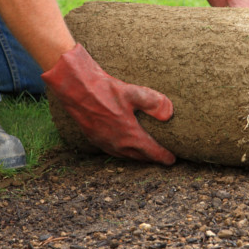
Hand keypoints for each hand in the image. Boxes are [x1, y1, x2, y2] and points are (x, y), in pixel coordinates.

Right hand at [42, 44, 175, 164]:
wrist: (76, 89)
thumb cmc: (105, 90)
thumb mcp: (133, 92)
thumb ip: (154, 103)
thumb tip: (170, 113)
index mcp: (129, 135)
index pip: (151, 152)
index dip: (163, 157)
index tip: (172, 159)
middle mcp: (117, 144)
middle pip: (139, 157)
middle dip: (152, 159)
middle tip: (162, 158)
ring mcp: (105, 143)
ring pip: (125, 156)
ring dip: (137, 157)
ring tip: (146, 155)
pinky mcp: (94, 138)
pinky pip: (113, 151)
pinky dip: (124, 152)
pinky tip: (125, 146)